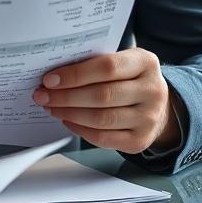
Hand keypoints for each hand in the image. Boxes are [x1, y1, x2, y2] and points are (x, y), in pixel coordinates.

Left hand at [32, 48, 182, 153]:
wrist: (159, 107)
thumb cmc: (130, 79)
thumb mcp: (122, 61)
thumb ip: (95, 63)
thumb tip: (55, 74)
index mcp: (145, 63)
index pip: (107, 67)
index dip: (75, 74)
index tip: (50, 79)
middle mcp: (152, 91)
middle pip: (102, 95)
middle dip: (66, 96)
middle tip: (43, 95)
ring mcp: (148, 118)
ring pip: (101, 119)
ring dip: (69, 113)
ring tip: (51, 107)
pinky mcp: (140, 141)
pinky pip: (103, 138)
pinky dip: (80, 130)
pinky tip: (67, 120)